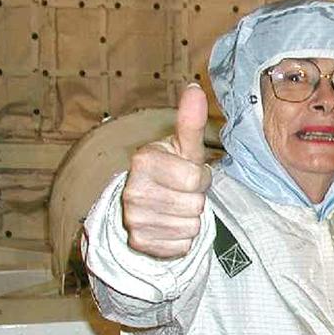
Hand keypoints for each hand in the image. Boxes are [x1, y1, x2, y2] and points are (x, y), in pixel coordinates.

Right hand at [121, 84, 212, 258]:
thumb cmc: (170, 169)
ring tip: (176, 207)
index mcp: (143, 160)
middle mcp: (133, 191)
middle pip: (194, 205)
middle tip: (182, 192)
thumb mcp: (182, 146)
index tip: (187, 173)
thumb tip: (194, 88)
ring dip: (190, 219)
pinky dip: (182, 239)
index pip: (195, 178)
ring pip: (190, 227)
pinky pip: (182, 246)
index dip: (200, 177)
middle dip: (196, 198)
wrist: (145, 200)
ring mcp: (134, 219)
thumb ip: (190, 121)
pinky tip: (169, 225)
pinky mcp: (139, 243)